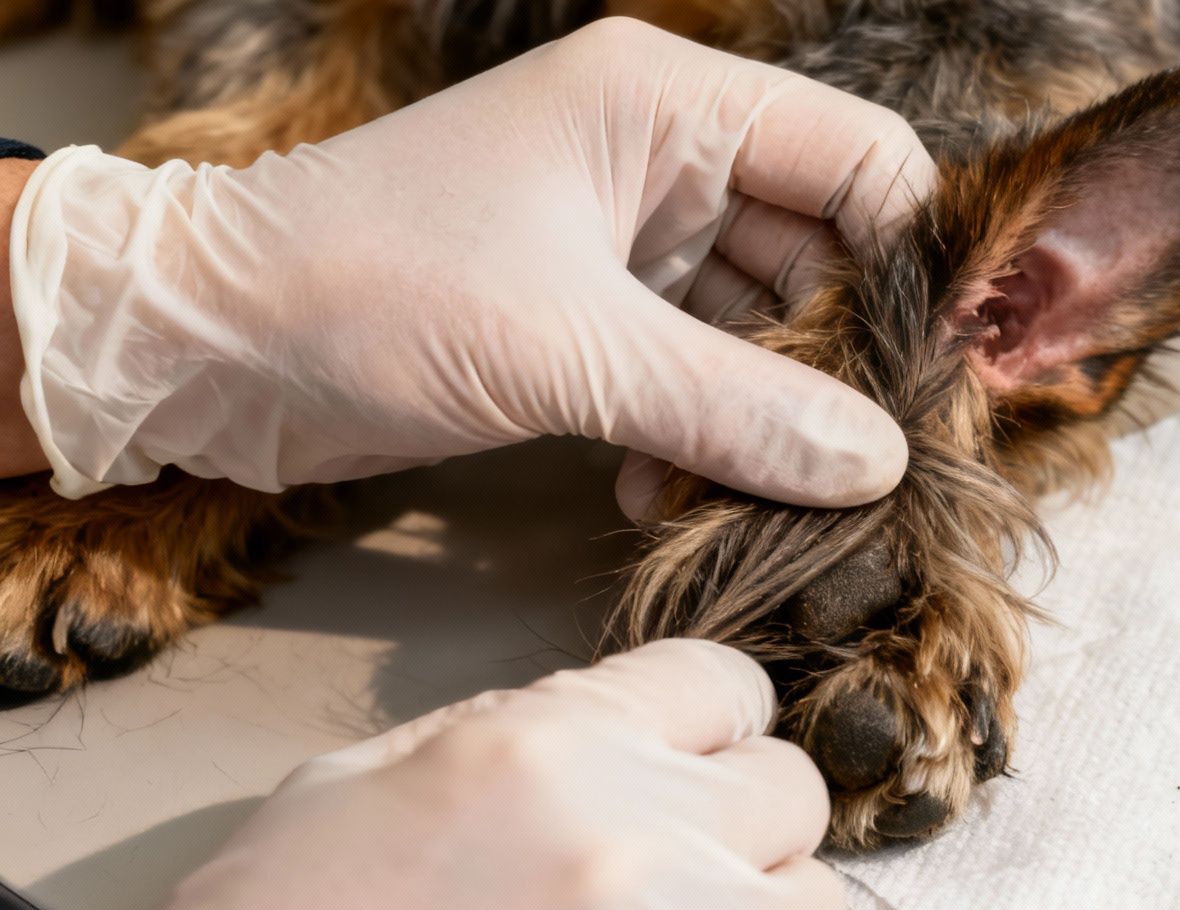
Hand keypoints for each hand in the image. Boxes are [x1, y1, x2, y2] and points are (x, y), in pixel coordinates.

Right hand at [0, 640, 845, 909]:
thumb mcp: (371, 775)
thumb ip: (519, 733)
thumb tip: (614, 731)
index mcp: (557, 745)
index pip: (724, 686)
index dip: (710, 724)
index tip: (700, 755)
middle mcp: (639, 840)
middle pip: (792, 794)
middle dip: (742, 820)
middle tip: (683, 862)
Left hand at [8, 19, 934, 509]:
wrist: (203, 345)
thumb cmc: (366, 291)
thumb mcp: (570, 351)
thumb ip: (736, 408)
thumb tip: (877, 463)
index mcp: (667, 105)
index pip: (860, 159)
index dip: (909, 263)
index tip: (933, 379)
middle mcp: (662, 156)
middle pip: (824, 251)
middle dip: (838, 363)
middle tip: (853, 467)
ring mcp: (628, 235)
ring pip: (764, 325)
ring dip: (761, 417)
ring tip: (744, 491)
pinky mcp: (593, 310)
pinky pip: (699, 370)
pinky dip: (697, 432)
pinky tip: (656, 490)